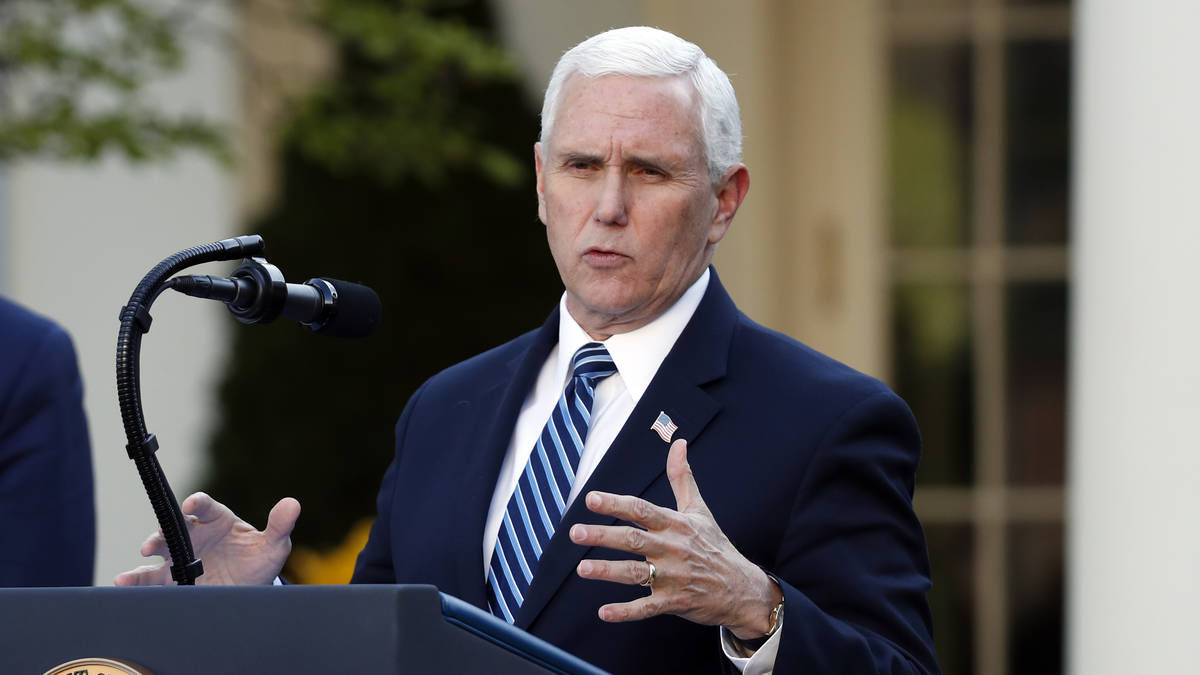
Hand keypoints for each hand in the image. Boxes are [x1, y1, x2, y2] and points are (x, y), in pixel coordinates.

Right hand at [114, 492, 299, 585]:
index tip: (190, 506)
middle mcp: (194, 535)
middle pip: (174, 528)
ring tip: (130, 572)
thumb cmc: (259, 559)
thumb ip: (280, 525)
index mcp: (217, 520)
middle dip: (163, 534)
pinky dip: (135, 581)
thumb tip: (293, 503)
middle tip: (154, 543)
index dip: (196, 504)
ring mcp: (181, 557)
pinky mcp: (173, 579)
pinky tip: (123, 584)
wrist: (250, 589)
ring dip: (145, 558)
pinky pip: (150, 578)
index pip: (204, 506)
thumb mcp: (273, 545)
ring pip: (159, 552)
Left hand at [570, 439, 781, 639]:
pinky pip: (647, 607)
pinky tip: (604, 612)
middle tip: (575, 532)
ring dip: (608, 571)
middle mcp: (672, 549)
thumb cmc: (715, 546)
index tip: (591, 499)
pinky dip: (626, 611)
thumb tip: (678, 443)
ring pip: (636, 573)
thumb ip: (682, 477)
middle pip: (633, 540)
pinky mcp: (675, 602)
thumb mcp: (699, 510)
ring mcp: (673, 577)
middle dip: (603, 536)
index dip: (616, 504)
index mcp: (676, 525)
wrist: (743, 588)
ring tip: (582, 569)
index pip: (642, 510)